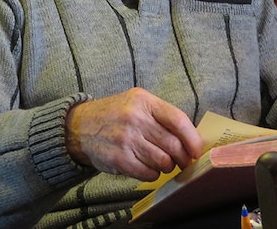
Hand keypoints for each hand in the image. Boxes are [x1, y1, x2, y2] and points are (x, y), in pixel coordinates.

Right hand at [65, 88, 202, 180]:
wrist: (79, 127)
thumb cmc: (115, 115)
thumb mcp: (137, 102)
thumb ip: (161, 115)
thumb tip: (191, 139)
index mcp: (144, 101)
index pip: (178, 120)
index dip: (192, 139)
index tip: (197, 150)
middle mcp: (135, 118)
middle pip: (173, 145)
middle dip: (183, 158)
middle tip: (183, 162)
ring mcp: (126, 140)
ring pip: (163, 162)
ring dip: (167, 166)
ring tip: (163, 163)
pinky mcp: (118, 159)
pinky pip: (148, 173)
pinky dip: (153, 174)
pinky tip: (147, 168)